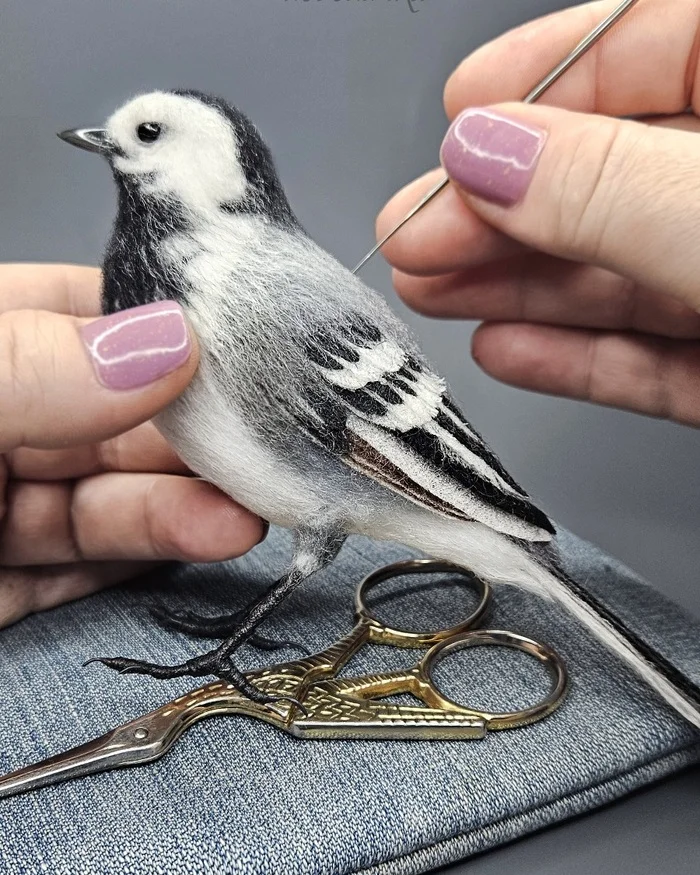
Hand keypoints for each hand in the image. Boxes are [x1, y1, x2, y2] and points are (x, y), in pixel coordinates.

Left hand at [0, 264, 264, 628]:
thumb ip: (38, 367)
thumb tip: (172, 336)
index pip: (84, 312)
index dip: (166, 325)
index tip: (251, 342)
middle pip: (114, 414)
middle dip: (195, 429)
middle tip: (275, 441)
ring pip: (112, 493)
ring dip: (188, 501)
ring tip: (249, 510)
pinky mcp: (4, 585)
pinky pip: (90, 563)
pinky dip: (152, 552)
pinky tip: (208, 537)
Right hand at [378, 0, 699, 425]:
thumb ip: (608, 187)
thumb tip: (491, 156)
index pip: (661, 44)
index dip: (550, 72)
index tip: (460, 111)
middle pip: (619, 176)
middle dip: (504, 205)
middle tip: (415, 227)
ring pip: (626, 274)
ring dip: (518, 288)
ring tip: (430, 289)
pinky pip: (656, 358)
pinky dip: (579, 359)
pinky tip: (508, 348)